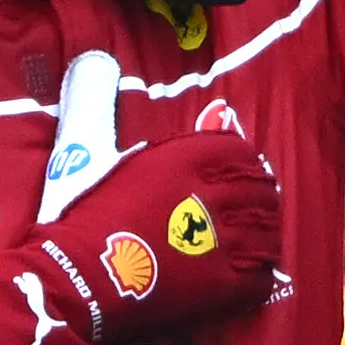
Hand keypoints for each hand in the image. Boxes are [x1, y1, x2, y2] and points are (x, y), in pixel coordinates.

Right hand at [0, 113, 282, 344]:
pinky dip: (261, 277)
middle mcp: (215, 194)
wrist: (77, 281)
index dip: (244, 162)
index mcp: (188, 158)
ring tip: (258, 242)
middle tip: (255, 209)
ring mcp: (224, 242)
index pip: (238, 150)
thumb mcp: (87, 152)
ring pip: (267, 234)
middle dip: (262, 199)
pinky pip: (261, 279)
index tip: (240, 172)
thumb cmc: (82, 218)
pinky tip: (252, 278)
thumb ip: (96, 103)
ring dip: (266, 236)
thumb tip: (95, 58)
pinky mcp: (224, 286)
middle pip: (260, 192)